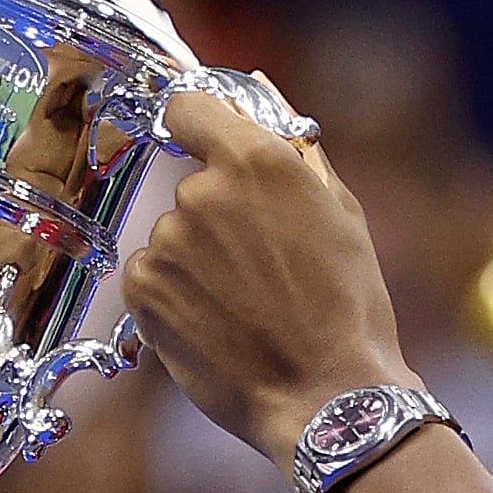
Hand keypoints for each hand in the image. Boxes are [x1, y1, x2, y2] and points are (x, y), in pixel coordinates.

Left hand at [120, 92, 420, 455]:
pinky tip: (219, 326)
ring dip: (199, 263)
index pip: (190, 105)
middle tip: (262, 268)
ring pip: (173, 237)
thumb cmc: (349, 309)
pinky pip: (152, 278)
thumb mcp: (342, 215)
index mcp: (259, 160)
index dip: (198, 125)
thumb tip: (258, 92)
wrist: (327, 399)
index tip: (204, 144)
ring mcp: (168, 242)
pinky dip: (177, 298)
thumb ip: (294, 148)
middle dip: (219, 217)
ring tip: (246, 308)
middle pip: (191, 185)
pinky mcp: (144, 290)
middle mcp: (203, 192)